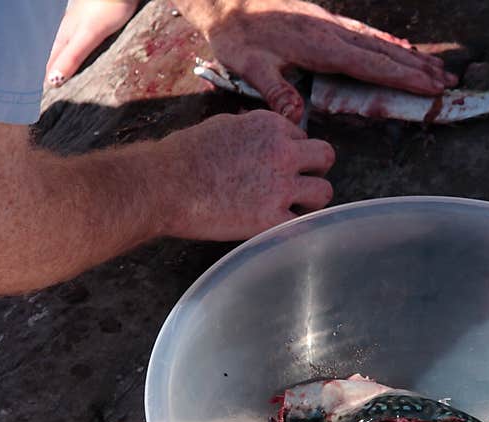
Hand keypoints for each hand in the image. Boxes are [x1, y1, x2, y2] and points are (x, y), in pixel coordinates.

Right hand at [46, 0, 138, 85]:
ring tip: (70, 74)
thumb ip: (72, 57)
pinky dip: (85, 51)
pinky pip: (88, 40)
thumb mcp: (88, 36)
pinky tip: (90, 51)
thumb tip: (53, 81)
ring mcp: (83, 24)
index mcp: (66, 37)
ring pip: (72, 46)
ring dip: (70, 61)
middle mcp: (71, 30)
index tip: (48, 96)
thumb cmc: (105, 8)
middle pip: (60, 54)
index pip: (53, 63)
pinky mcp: (97, 19)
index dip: (50, 78)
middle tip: (57, 89)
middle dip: (58, 71)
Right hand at [158, 110, 334, 239]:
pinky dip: (295, 228)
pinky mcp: (272, 218)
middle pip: (325, 157)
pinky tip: (281, 228)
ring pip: (324, 192)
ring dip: (311, 201)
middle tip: (298, 185)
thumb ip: (251, 128)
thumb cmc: (184, 155)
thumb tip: (260, 131)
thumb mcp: (223, 125)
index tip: (279, 167)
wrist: (163, 184)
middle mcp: (282, 151)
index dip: (293, 154)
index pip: (303, 138)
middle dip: (314, 171)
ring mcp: (280, 186)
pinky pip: (304, 224)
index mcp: (270, 126)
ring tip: (292, 208)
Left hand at [175, 0, 456, 122]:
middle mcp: (332, 33)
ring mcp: (332, 26)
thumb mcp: (249, 66)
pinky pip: (366, 34)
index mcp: (319, 46)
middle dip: (418, 69)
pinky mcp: (326, 23)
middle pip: (384, 53)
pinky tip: (401, 50)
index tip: (429, 86)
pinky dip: (389, 44)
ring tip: (438, 69)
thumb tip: (297, 120)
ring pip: (379, 42)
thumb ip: (276, 91)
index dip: (402, 77)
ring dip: (410, 57)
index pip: (370, 65)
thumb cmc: (237, 35)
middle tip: (449, 82)